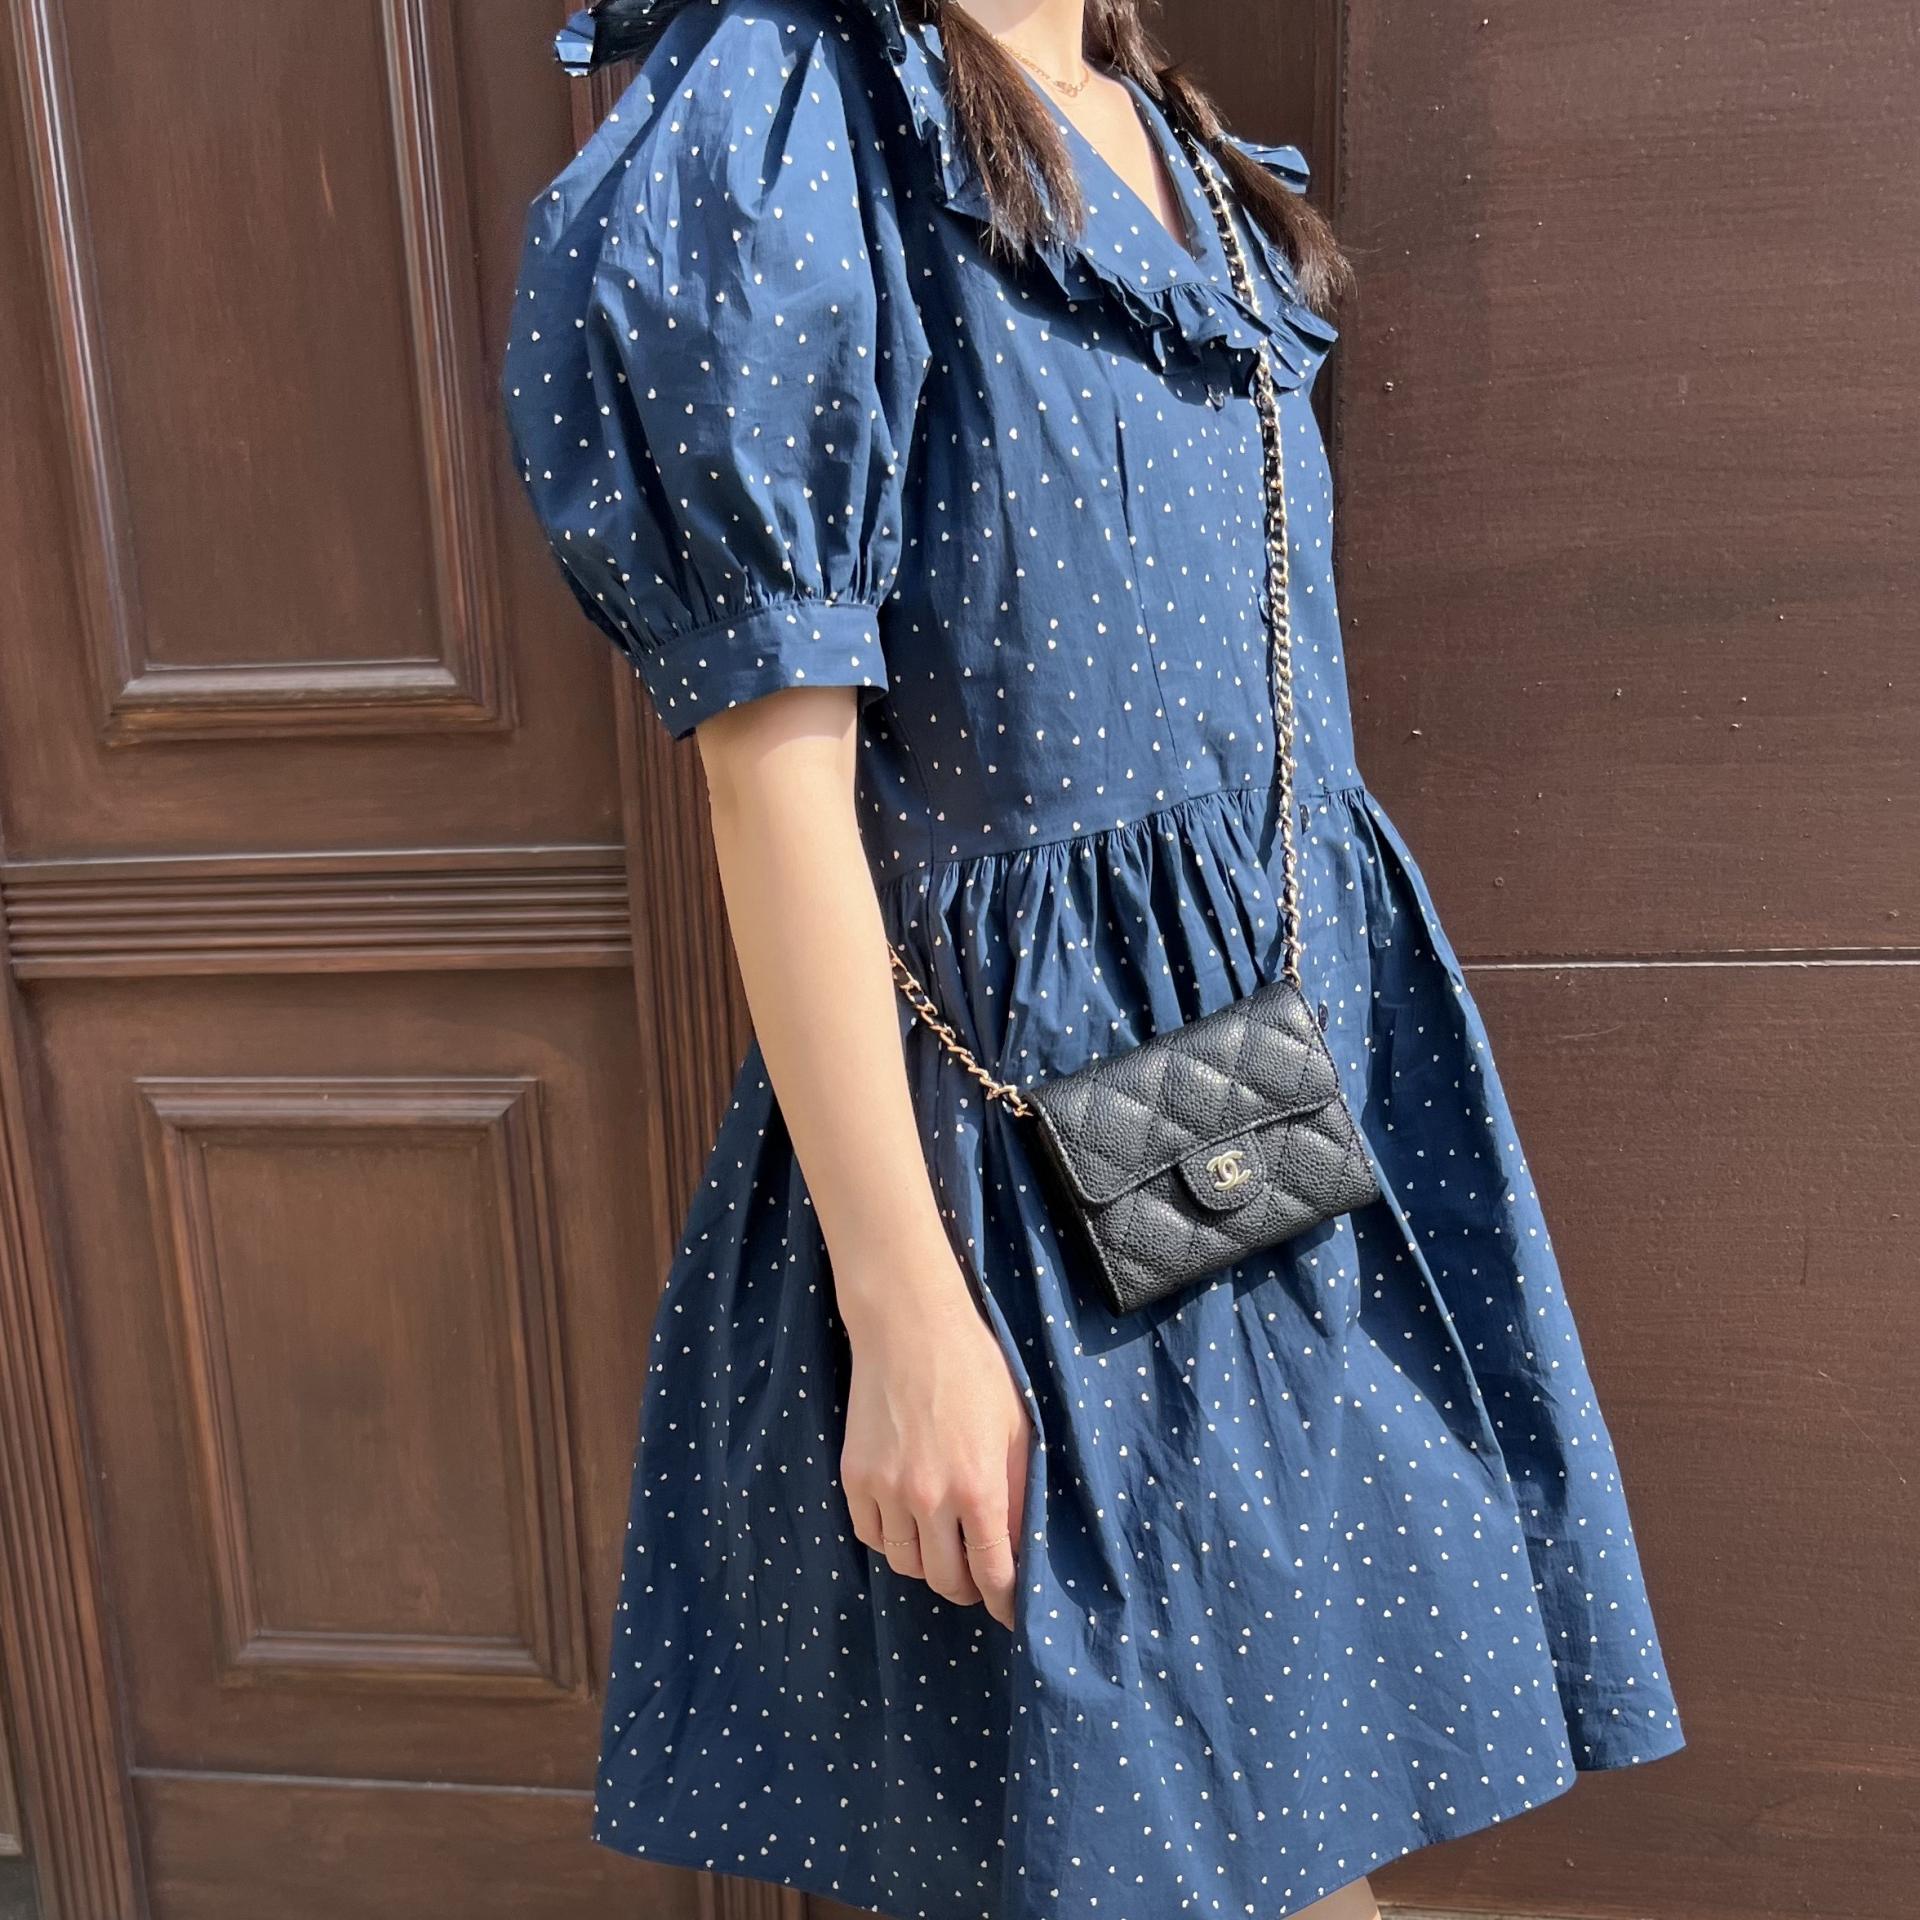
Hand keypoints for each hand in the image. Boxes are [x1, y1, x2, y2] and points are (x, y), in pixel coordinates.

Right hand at [839, 1273, 1030, 1629]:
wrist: (910, 1328)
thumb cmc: (974, 1371)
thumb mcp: (1017, 1429)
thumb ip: (1020, 1492)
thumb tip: (1022, 1546)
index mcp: (980, 1487)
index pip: (993, 1574)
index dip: (1006, 1603)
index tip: (1012, 1615)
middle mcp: (930, 1498)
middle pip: (946, 1580)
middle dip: (967, 1589)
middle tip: (977, 1579)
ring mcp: (887, 1490)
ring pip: (906, 1565)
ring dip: (928, 1566)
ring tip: (942, 1549)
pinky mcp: (855, 1477)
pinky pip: (873, 1537)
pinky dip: (892, 1541)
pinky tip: (908, 1524)